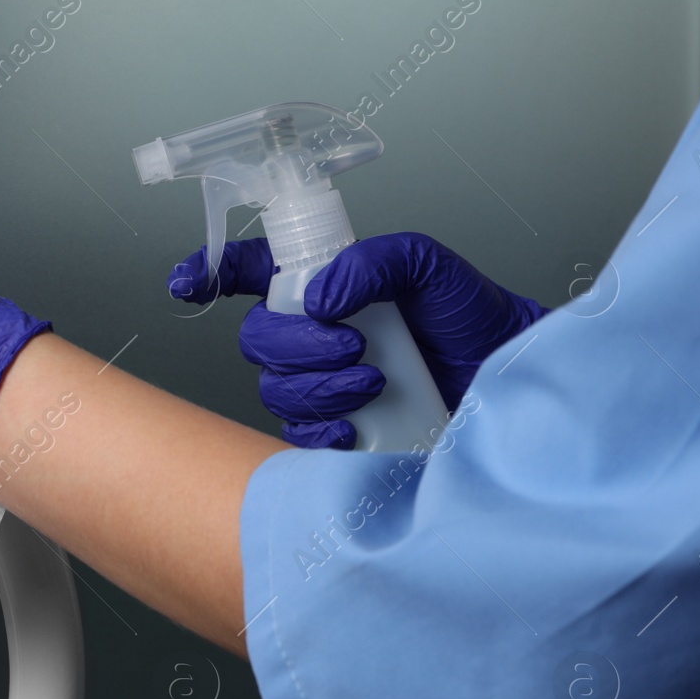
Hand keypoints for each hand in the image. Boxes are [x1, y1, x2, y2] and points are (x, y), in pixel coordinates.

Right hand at [169, 233, 544, 448]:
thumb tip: (319, 298)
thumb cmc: (474, 321)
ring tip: (372, 381)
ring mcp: (321, 386)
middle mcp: (314, 335)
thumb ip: (372, 263)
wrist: (510, 386)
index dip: (210, 272)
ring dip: (318, 386)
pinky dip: (319, 430)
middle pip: (255, 339)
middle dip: (296, 344)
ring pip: (275, 389)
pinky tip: (352, 424)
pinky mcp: (336, 432)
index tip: (189, 282)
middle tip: (353, 344)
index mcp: (324, 286)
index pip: (250, 272)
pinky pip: (296, 436)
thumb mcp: (429, 267)